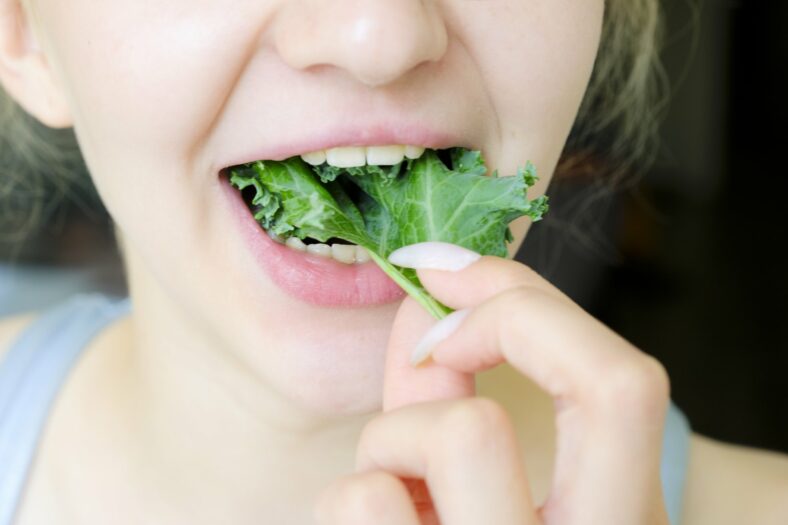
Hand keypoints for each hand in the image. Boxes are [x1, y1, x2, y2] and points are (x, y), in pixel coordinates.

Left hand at [314, 242, 670, 524]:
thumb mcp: (485, 472)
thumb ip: (456, 384)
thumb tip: (425, 298)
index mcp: (623, 521)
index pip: (624, 381)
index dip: (525, 304)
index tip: (451, 280)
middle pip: (537, 405)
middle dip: (464, 350)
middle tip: (434, 349)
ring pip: (440, 443)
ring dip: (392, 439)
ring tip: (400, 485)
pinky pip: (361, 502)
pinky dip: (354, 495)